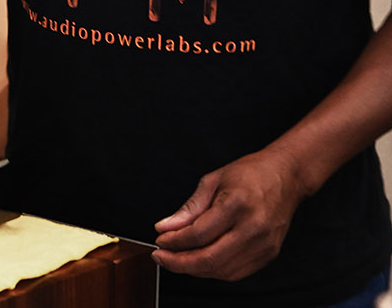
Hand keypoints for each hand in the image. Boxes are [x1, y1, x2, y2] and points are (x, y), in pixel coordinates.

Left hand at [152, 147, 306, 280]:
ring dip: (194, 270)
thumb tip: (166, 227)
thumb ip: (189, 208)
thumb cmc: (249, 174)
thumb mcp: (212, 181)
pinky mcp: (269, 254)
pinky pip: (237, 272)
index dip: (174, 241)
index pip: (199, 234)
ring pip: (222, 270)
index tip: (160, 240)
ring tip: (176, 260)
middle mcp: (253, 228)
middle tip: (160, 257)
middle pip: (210, 258)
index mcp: (237, 205)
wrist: (286, 177)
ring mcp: (264, 245)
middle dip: (179, 262)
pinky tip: (198, 262)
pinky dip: (213, 271)